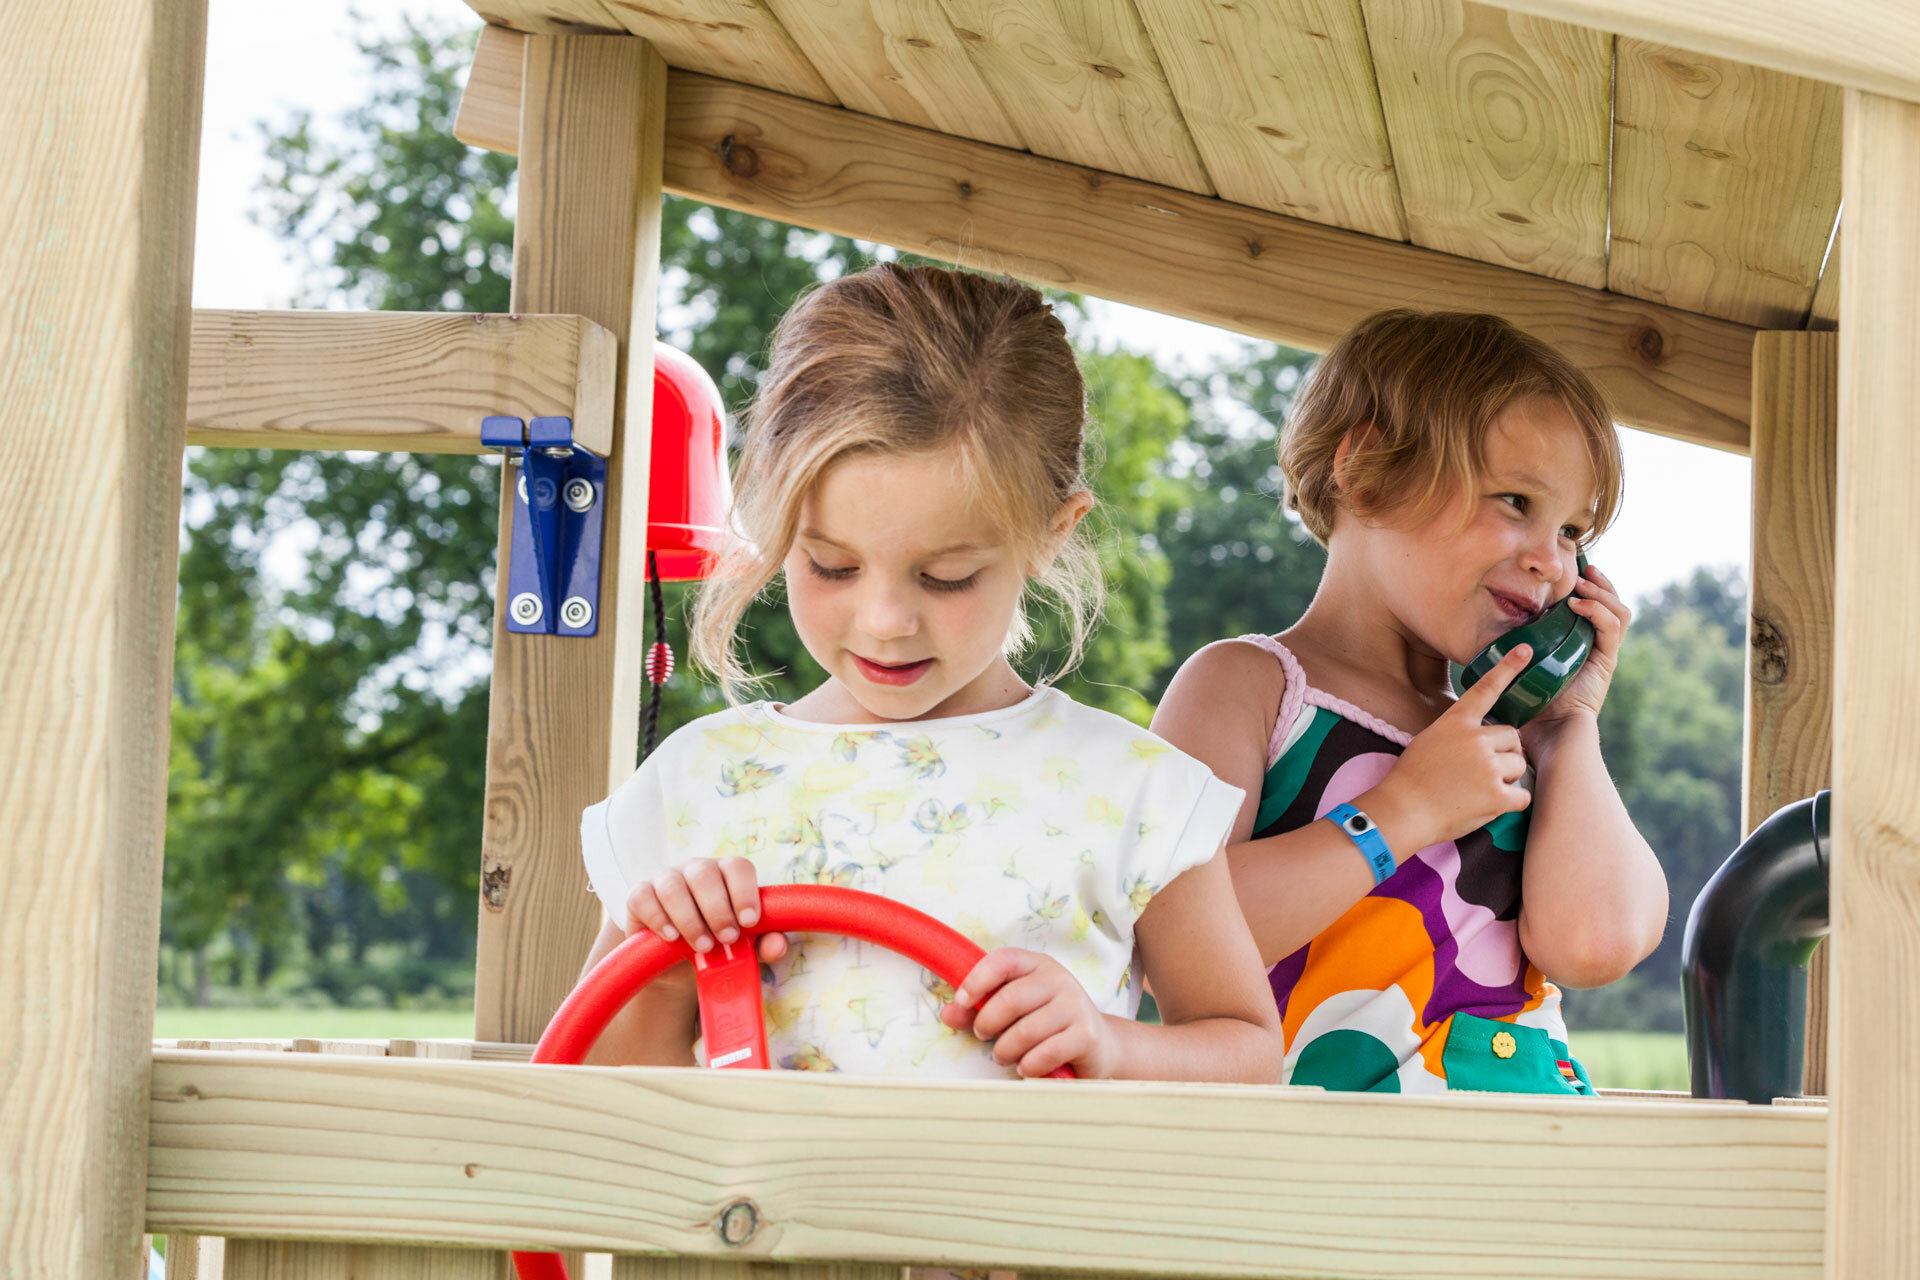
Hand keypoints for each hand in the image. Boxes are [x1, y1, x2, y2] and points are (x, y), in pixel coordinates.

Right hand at [623, 857, 788, 964]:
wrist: (676, 965)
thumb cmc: (718, 946)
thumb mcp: (744, 948)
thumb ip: (765, 943)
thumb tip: (778, 945)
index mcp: (726, 875)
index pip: (738, 867)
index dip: (745, 891)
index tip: (749, 921)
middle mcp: (696, 870)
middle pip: (705, 874)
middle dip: (718, 909)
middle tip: (727, 939)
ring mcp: (666, 880)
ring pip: (674, 886)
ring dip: (690, 918)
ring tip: (703, 946)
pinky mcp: (639, 896)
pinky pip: (643, 897)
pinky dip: (658, 917)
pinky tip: (671, 937)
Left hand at [941, 947, 1117, 1077]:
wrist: (1099, 1045)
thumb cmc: (1046, 1025)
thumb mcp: (1013, 1012)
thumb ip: (979, 1010)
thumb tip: (948, 1014)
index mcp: (1037, 964)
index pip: (1004, 960)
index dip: (977, 979)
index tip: (961, 1002)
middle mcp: (1059, 979)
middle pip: (1010, 999)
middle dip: (987, 1024)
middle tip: (984, 1037)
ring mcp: (1076, 1005)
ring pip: (1025, 1031)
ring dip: (1005, 1050)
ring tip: (1004, 1056)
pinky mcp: (1087, 1034)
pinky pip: (1045, 1053)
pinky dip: (1028, 1066)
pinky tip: (1026, 1068)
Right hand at [1367, 645, 1533, 850]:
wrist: (1402, 812)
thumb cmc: (1411, 778)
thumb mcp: (1429, 740)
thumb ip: (1459, 733)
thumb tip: (1485, 738)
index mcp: (1456, 723)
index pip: (1486, 689)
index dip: (1507, 668)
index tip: (1525, 650)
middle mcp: (1475, 740)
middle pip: (1511, 738)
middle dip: (1503, 754)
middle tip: (1478, 772)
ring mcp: (1488, 767)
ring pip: (1518, 765)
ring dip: (1506, 778)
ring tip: (1478, 790)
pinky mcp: (1497, 795)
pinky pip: (1522, 795)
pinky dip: (1510, 803)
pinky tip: (1488, 805)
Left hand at [1526, 561, 1630, 736]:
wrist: (1547, 735)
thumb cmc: (1527, 708)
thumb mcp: (1517, 670)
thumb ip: (1511, 652)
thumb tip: (1484, 635)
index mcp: (1578, 645)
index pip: (1594, 607)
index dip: (1589, 586)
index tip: (1574, 569)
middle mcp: (1595, 647)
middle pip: (1612, 605)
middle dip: (1600, 583)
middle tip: (1583, 568)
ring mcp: (1603, 654)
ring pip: (1618, 612)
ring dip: (1602, 592)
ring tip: (1581, 584)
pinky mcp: (1606, 662)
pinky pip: (1611, 628)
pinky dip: (1598, 611)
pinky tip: (1579, 605)